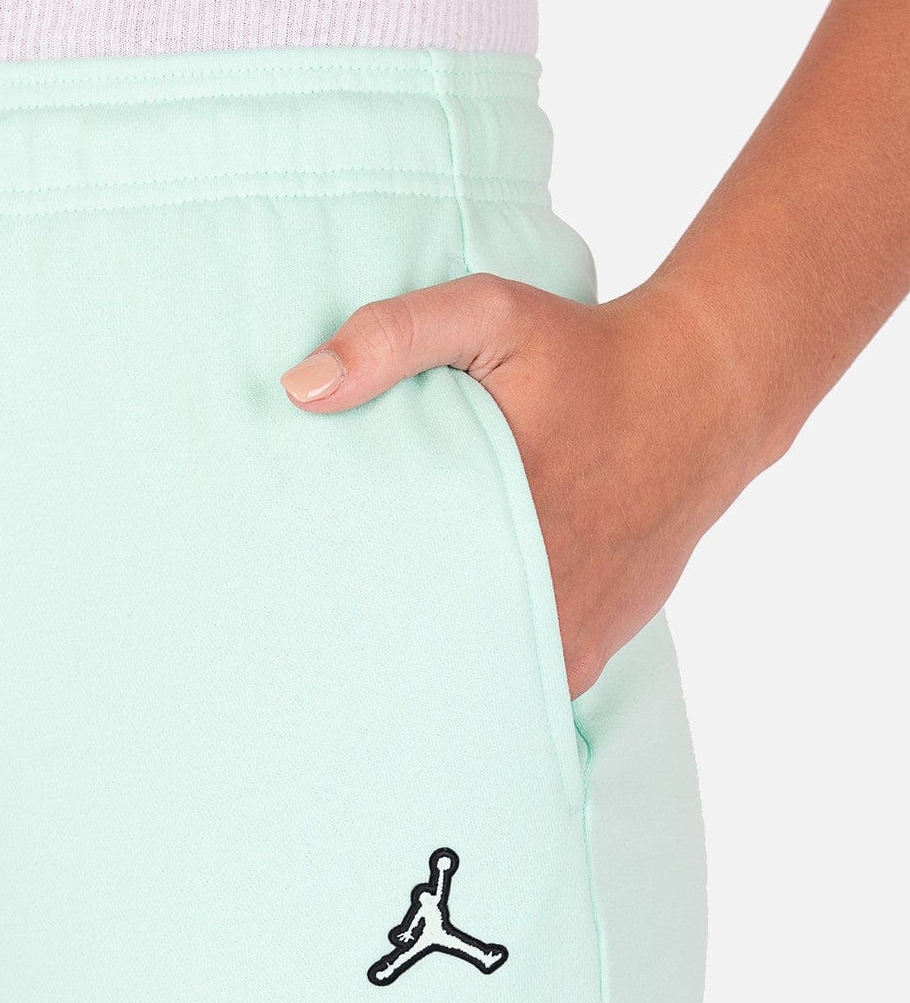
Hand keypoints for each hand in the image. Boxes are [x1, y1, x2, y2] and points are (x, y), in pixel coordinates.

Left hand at [280, 273, 770, 695]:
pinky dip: (483, 674)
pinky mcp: (585, 655)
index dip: (338, 598)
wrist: (701, 398)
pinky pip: (516, 687)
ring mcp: (562, 636)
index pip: (381, 592)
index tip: (301, 591)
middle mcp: (530, 595)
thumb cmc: (587, 356)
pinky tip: (450, 650)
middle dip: (373, 642)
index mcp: (491, 520)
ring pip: (470, 682)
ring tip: (382, 647)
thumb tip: (301, 388)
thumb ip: (395, 337)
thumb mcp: (493, 315)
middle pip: (421, 651)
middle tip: (328, 628)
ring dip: (430, 668)